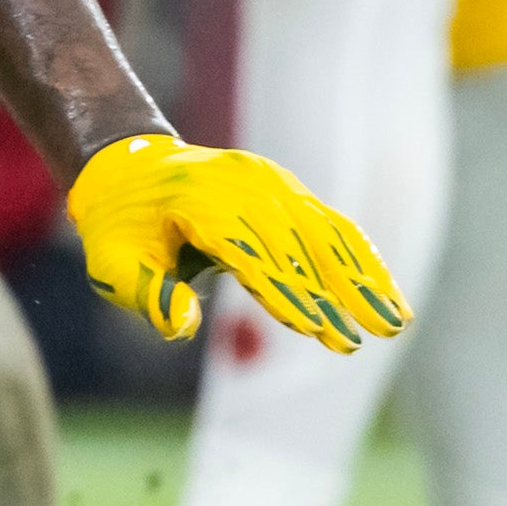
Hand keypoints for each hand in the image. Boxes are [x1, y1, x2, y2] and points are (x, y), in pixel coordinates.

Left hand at [67, 129, 407, 353]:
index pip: (246, 248)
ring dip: (362, 277)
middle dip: (333, 291)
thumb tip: (182, 326)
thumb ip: (146, 294)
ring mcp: (268, 181)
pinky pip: (329, 223)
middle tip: (363, 338)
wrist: (128, 167)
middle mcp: (240, 183)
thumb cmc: (120, 227)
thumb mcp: (112, 262)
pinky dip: (361, 259)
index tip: (316, 326)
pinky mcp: (286, 189)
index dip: (283, 288)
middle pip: (295, 240)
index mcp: (195, 199)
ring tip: (394, 322)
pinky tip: (387, 293)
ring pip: (324, 230)